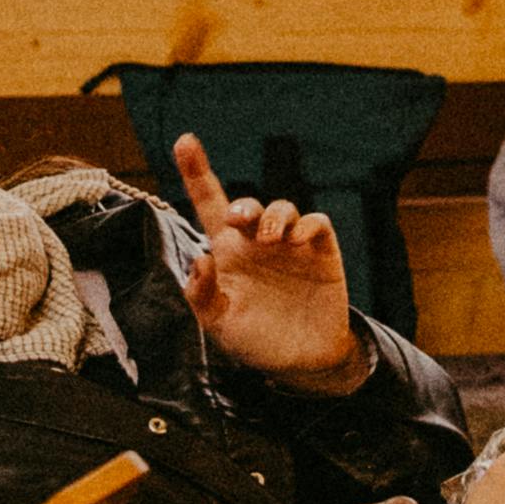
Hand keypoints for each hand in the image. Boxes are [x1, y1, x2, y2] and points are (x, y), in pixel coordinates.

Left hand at [172, 131, 366, 388]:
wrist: (302, 362)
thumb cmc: (255, 340)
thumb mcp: (220, 324)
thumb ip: (203, 295)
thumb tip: (199, 258)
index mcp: (228, 253)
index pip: (209, 205)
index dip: (196, 172)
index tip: (184, 141)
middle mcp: (257, 243)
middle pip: (248, 206)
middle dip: (243, 205)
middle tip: (238, 221)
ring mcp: (290, 246)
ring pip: (283, 209)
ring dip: (274, 216)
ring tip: (271, 239)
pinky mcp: (320, 252)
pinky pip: (316, 224)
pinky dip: (307, 225)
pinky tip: (297, 240)